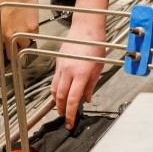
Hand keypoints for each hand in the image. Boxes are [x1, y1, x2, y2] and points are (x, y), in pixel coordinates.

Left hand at [0, 0, 39, 77]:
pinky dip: (31, 33)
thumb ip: (0, 33)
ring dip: (23, 41)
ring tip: (22, 27)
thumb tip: (4, 44)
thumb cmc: (7, 0)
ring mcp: (21, 33)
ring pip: (24, 46)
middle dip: (14, 50)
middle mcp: (8, 35)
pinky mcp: (32, 29)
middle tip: (15, 41)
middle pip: (12, 54)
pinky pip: (32, 38)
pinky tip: (27, 22)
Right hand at [52, 0, 109, 124]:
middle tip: (64, 117)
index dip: (70, 113)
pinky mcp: (58, 62)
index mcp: (81, 74)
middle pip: (60, 96)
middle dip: (61, 109)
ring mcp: (61, 66)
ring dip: (56, 100)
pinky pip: (55, 79)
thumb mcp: (98, 68)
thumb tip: (87, 98)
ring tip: (61, 107)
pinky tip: (60, 92)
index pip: (73, 99)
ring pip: (54, 88)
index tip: (70, 122)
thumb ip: (91, 85)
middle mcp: (69, 71)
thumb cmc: (95, 45)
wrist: (86, 29)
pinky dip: (56, 88)